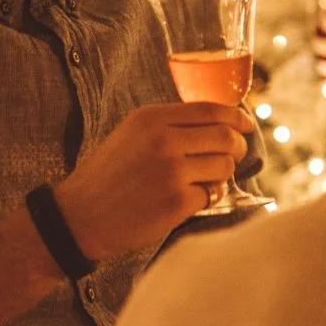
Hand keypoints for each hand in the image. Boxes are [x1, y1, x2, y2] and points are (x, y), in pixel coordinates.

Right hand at [53, 102, 253, 260]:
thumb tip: (221, 122)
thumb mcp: (132, 135)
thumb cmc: (110, 175)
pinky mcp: (177, 201)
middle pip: (226, 137)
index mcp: (151, 118)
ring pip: (224, 167)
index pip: (211, 110)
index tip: (246, 126)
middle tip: (233, 157)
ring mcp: (172, 171)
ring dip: (220, 176)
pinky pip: (212, 194)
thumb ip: (170, 125)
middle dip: (237, 147)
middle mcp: (163, 140)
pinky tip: (186, 200)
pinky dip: (206, 198)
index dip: (236, 118)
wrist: (79, 216)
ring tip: (200, 181)